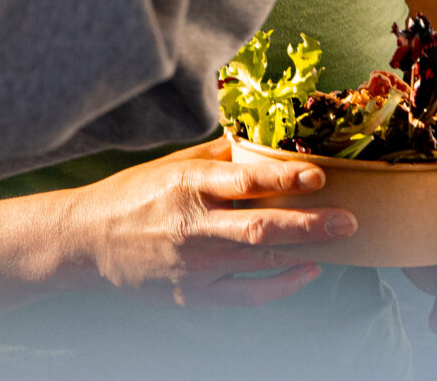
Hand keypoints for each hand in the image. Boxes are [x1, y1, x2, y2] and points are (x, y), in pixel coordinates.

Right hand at [60, 138, 352, 308]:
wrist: (88, 240)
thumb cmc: (135, 194)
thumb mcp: (172, 164)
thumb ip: (218, 157)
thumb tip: (263, 142)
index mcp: (187, 184)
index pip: (244, 181)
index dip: (285, 179)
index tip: (319, 174)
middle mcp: (192, 225)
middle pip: (261, 227)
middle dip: (310, 224)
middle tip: (348, 219)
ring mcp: (194, 264)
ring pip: (259, 260)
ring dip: (304, 251)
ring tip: (339, 240)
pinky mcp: (192, 294)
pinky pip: (246, 294)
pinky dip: (281, 284)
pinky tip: (307, 270)